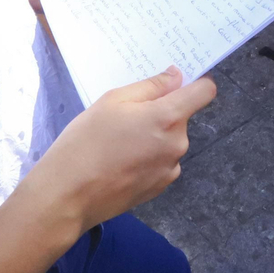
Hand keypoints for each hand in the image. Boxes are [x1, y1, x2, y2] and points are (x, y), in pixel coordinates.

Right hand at [28, 68, 217, 232]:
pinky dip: (148, 159)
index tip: (177, 85)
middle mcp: (178, 144)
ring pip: (169, 141)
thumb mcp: (112, 101)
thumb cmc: (86, 141)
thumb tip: (177, 76)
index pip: (205, 92)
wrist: (68, 195)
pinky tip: (120, 164)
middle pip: (180, 118)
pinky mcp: (160, 188)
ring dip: (153, 138)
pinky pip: (161, 162)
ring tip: (118, 144)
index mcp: (168, 118)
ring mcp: (170, 169)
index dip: (195, 84)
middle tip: (125, 119)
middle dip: (160, 114)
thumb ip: (151, 86)